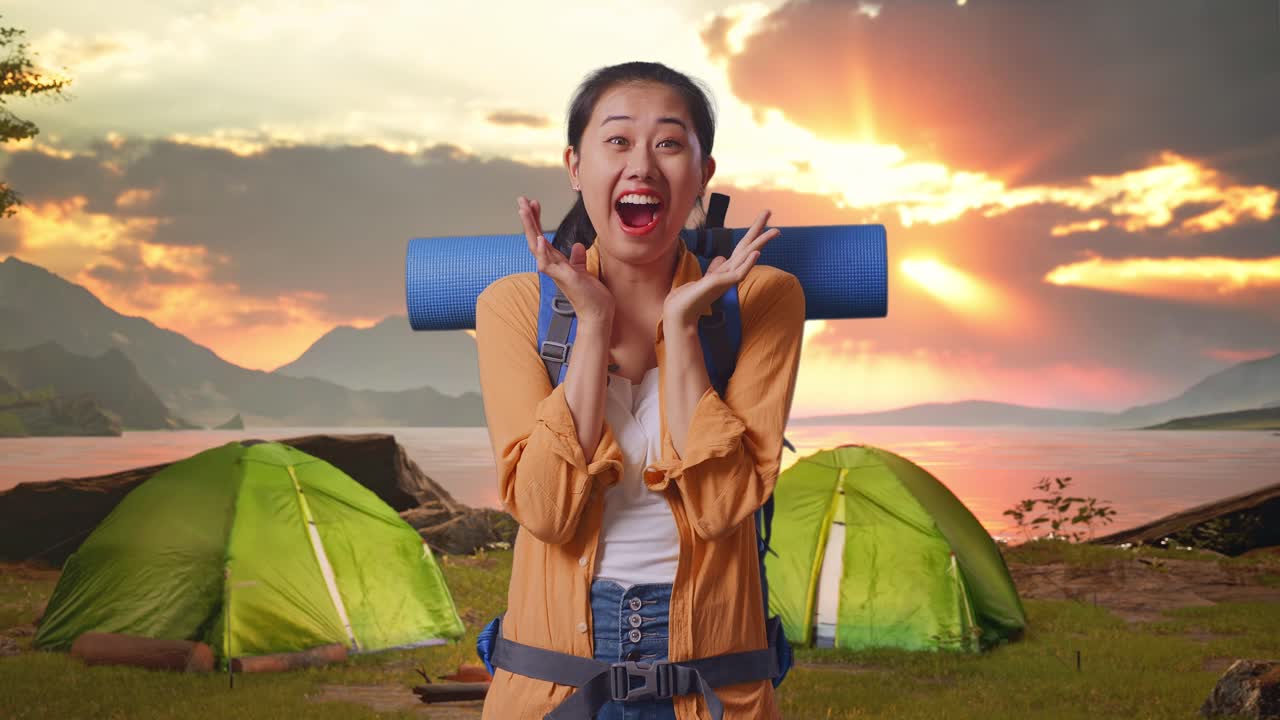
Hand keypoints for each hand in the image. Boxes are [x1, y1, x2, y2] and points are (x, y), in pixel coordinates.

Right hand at [518, 196, 615, 324]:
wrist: (598, 314)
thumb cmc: (591, 295)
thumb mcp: (584, 272)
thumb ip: (577, 259)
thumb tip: (576, 246)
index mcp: (557, 263)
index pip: (542, 237)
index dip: (537, 221)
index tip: (534, 204)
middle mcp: (553, 266)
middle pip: (535, 238)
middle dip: (528, 219)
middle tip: (521, 199)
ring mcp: (556, 272)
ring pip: (537, 247)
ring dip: (531, 228)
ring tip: (524, 210)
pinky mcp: (564, 279)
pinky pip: (548, 264)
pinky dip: (542, 251)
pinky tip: (540, 238)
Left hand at [662, 209, 778, 327]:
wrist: (679, 313)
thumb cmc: (690, 297)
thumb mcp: (705, 278)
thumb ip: (716, 268)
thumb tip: (722, 257)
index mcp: (726, 270)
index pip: (742, 248)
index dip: (751, 233)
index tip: (762, 218)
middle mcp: (730, 273)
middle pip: (748, 247)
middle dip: (758, 230)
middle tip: (768, 210)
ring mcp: (728, 279)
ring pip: (748, 257)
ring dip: (760, 243)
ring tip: (775, 231)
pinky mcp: (722, 285)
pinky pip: (739, 273)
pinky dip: (748, 263)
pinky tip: (756, 253)